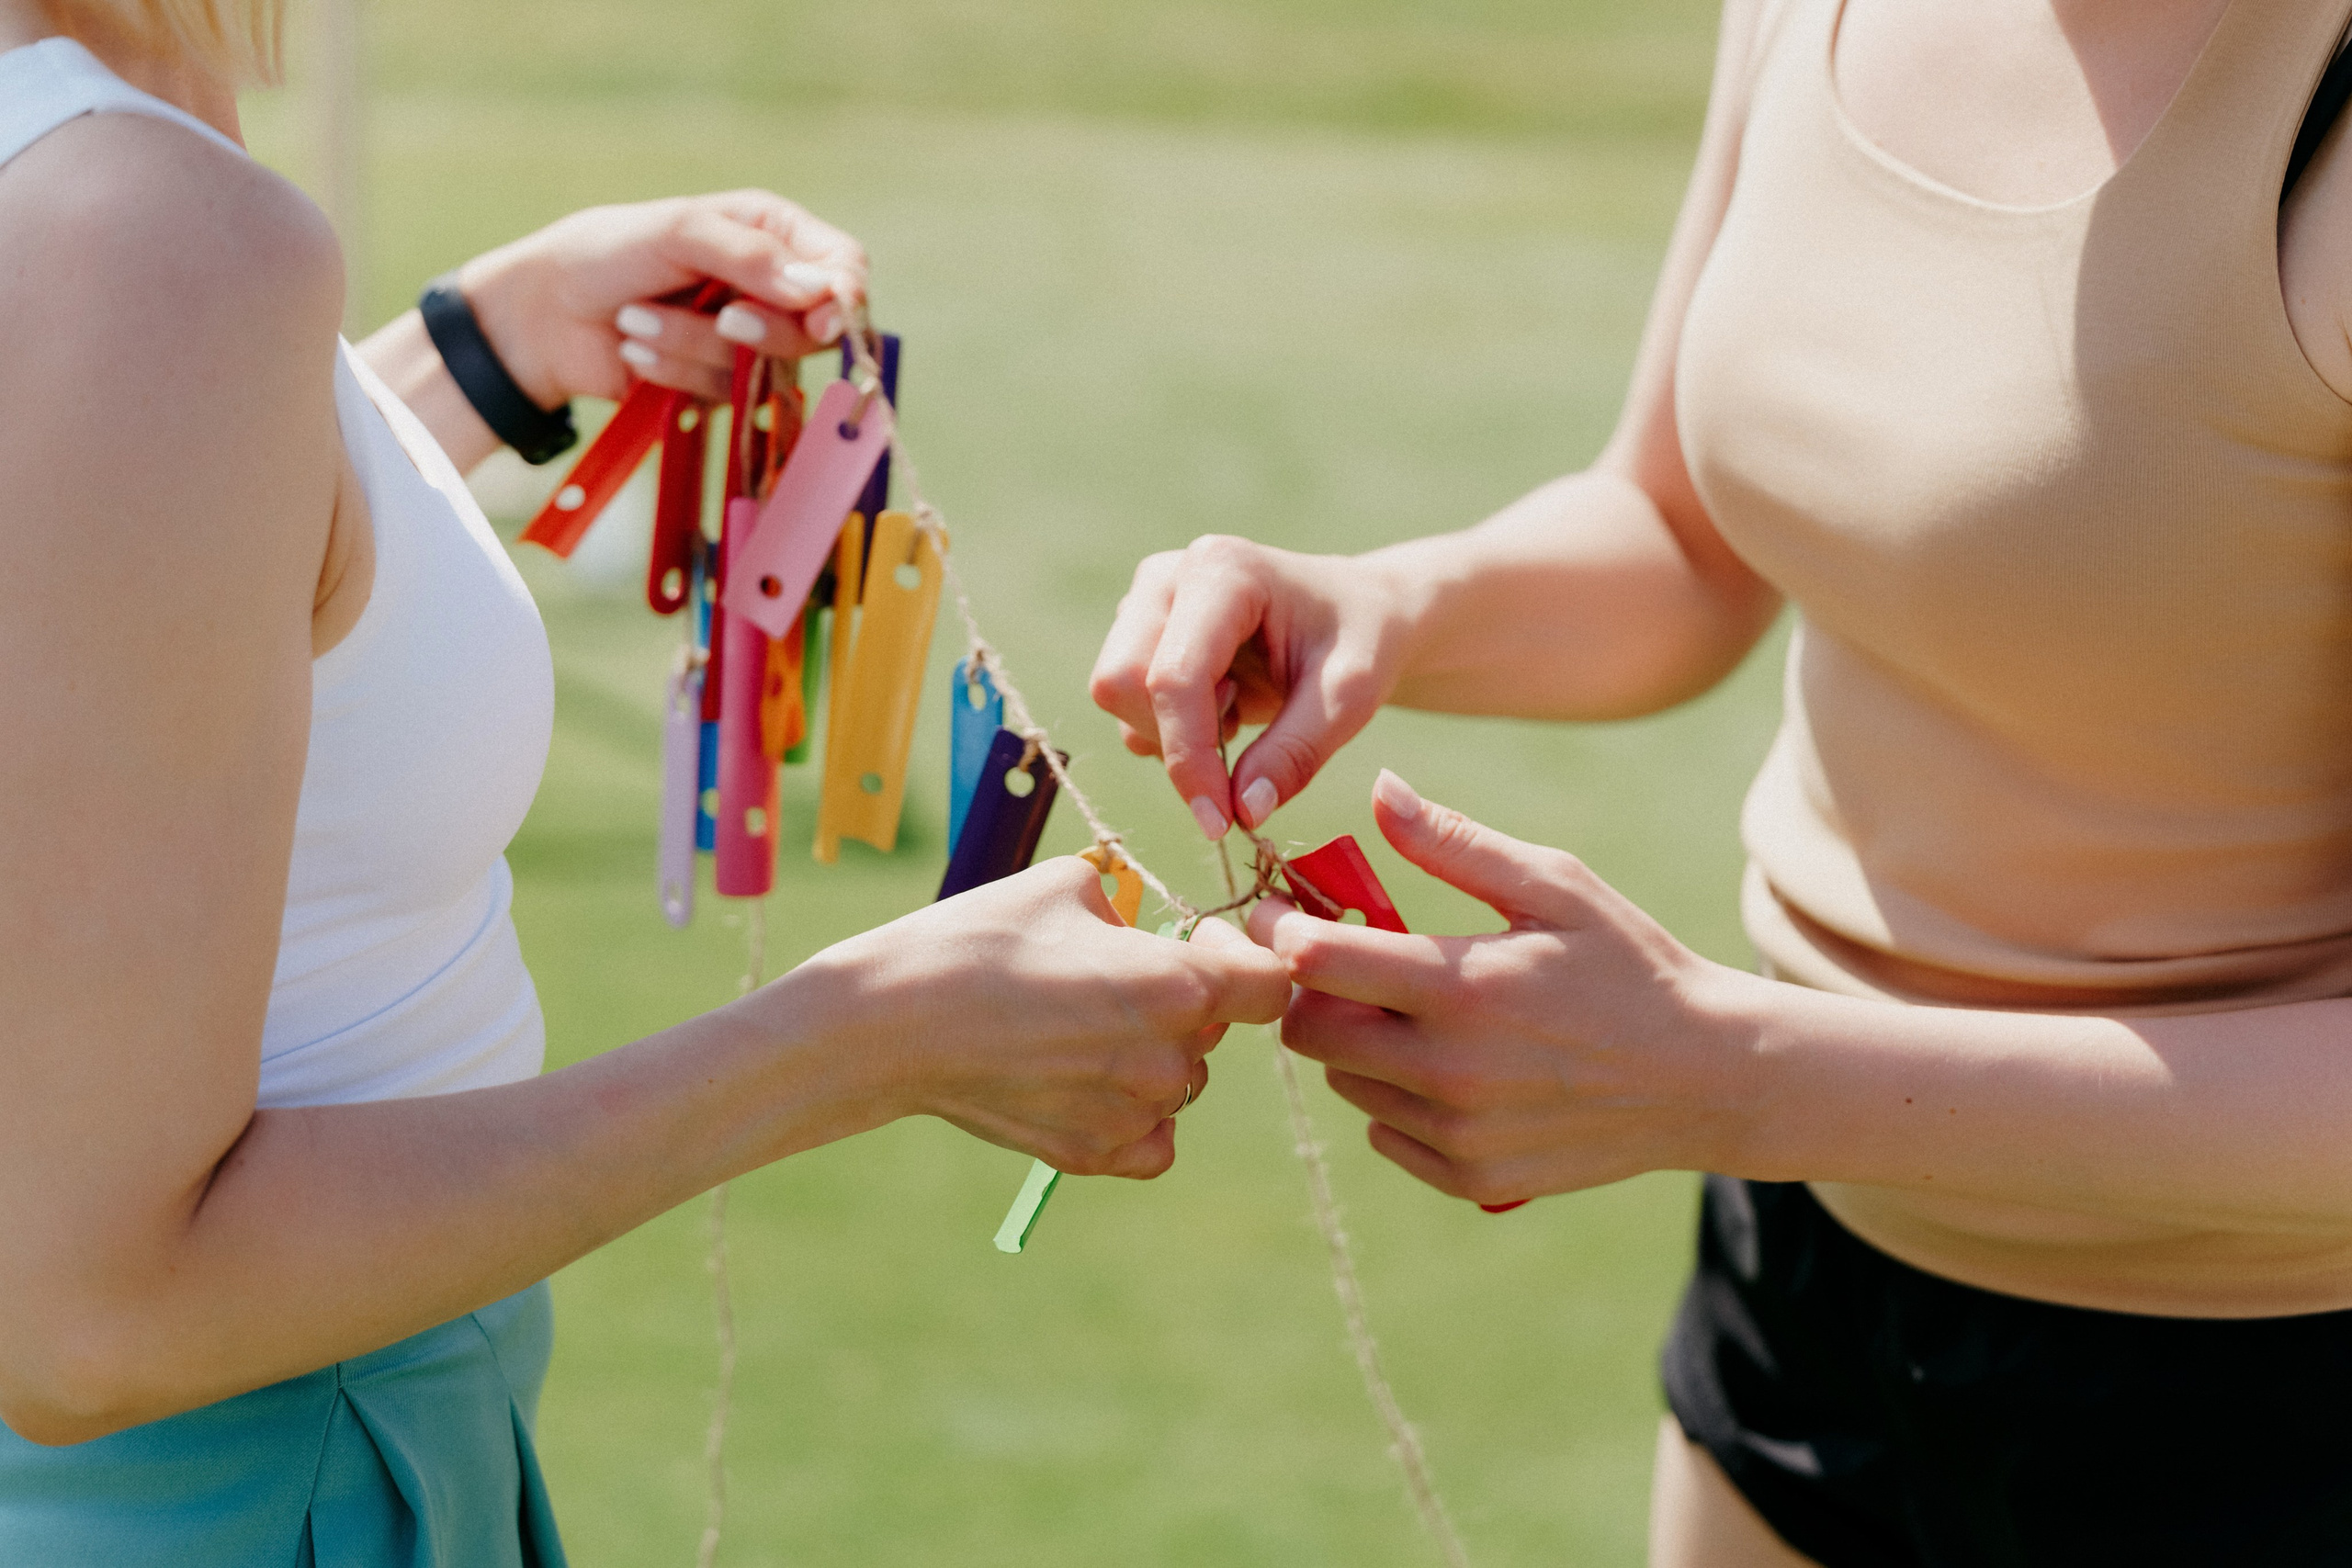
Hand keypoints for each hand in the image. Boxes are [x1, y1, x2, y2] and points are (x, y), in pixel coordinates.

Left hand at [455, 190, 867, 409]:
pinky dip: (677, 373)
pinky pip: (725, 395)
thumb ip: (749, 256)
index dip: (843, 297)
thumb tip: (819, 291)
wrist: (539, 316)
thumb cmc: (604, 253)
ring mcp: (745, 340)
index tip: (822, 318)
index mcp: (771, 233)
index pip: (843, 267)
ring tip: (637, 321)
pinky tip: (636, 351)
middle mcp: (769, 287)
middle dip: (765, 331)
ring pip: (764, 367)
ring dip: (694, 347)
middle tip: (724, 319)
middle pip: (817, 329)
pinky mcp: (718, 384)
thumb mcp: (676, 233)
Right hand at [796, 858, 1289, 1177]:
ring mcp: (1134, 1115)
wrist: (896, 1024)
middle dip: (1183, 1001)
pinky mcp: (1095, 1156)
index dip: (1246, 954)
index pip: (1272, 983)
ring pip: (1179, 1082)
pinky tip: (1086, 1082)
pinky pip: (1154, 1139)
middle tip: (1110, 978)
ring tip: (1075, 1027)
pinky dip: (1135, 1116)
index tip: (1201, 939)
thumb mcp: (1067, 886)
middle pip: (1214, 1031)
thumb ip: (1131, 906)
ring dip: (1150, 1055)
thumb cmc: (980, 939)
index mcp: (1179, 985)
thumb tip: (1149, 927)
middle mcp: (1169, 1059)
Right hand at [1089, 535, 1416, 839]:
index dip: (1189, 757)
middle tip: (1243, 738)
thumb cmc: (1362, 641)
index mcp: (1222, 571)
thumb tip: (1243, 811)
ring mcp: (1146, 600)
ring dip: (1175, 734)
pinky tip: (1222, 707)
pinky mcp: (1137, 630)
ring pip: (1117, 696)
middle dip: (1176, 739)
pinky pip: (1124, 704)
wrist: (1358, 613)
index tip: (1220, 822)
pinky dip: (1169, 729)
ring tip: (1239, 710)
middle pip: (1123, 682)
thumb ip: (1296, 753)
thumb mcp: (1351, 697)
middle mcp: (1168, 576)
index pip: (1174, 676)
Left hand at [1247, 771, 1756, 1206]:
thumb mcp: (1554, 885)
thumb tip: (1379, 788)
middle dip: (1313, 991)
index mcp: (1462, 986)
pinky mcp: (1472, 1176)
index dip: (1283, 928)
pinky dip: (1396, 1100)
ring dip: (1357, 1045)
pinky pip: (1384, 1134)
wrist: (1706, 1076)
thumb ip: (1453, 842)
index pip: (1315, 961)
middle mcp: (1449, 1069)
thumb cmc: (1628, 964)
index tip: (1286, 910)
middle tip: (1352, 965)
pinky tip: (1448, 1069)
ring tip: (1415, 1014)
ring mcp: (1459, 1131)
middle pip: (1308, 1032)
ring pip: (1345, 1083)